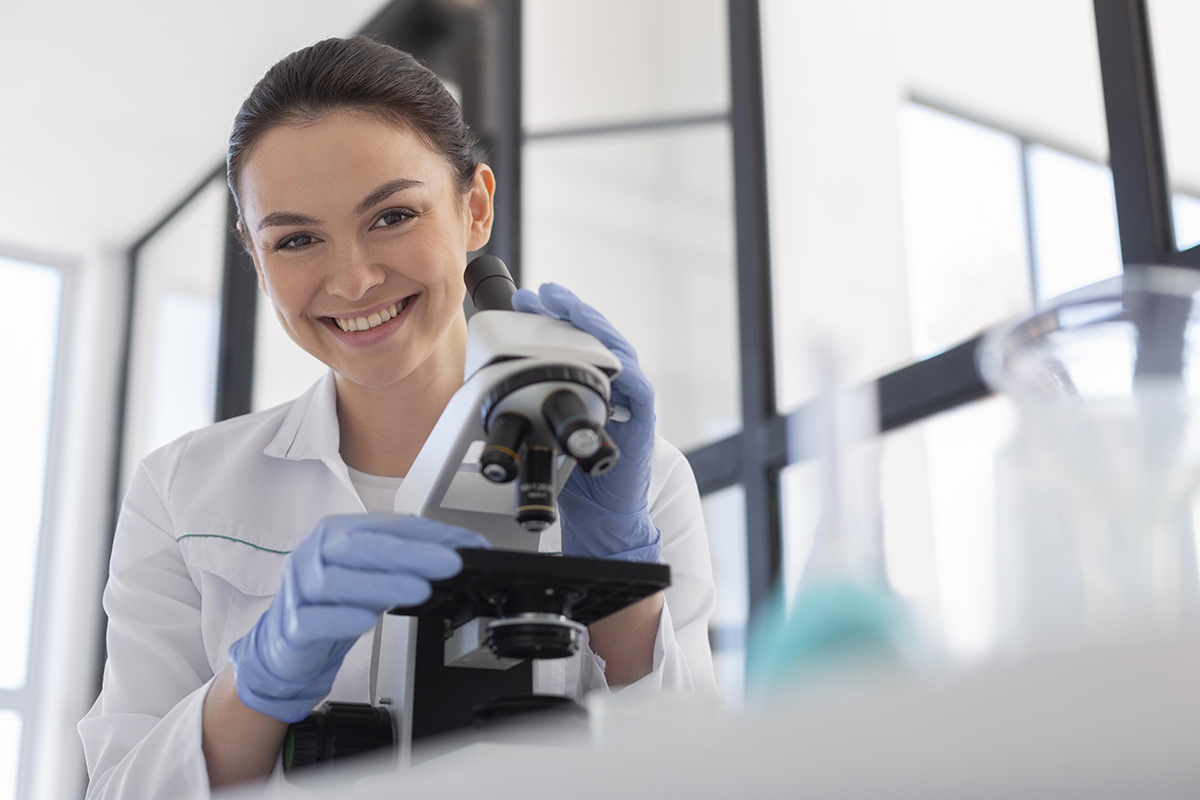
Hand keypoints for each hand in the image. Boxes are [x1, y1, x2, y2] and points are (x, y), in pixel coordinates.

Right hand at [228, 515, 488, 721]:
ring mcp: (299, 588)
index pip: (387, 527)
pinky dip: (341, 619)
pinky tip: (367, 620)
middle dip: (409, 553)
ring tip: (420, 591)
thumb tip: (460, 553)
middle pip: (360, 546)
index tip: (466, 546)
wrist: (287, 645)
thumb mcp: (375, 576)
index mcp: (337, 533)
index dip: (429, 535)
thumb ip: (408, 563)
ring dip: (382, 584)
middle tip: (449, 563)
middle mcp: (316, 553)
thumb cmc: (335, 603)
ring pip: (337, 581)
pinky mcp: (291, 625)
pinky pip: (314, 620)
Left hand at [512, 283, 661, 563]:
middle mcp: (611, 387)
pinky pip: (639, 388)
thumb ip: (526, 407)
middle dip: (568, 310)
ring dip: (593, 327)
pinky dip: (625, 369)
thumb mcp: (540, 433)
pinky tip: (607, 353)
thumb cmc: (571, 476)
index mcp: (587, 385)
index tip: (525, 299)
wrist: (600, 518)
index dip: (551, 316)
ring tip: (570, 307)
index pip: (572, 340)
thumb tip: (482, 388)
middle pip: (594, 337)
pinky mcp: (642, 423)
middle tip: (542, 293)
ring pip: (617, 352)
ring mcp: (629, 402)